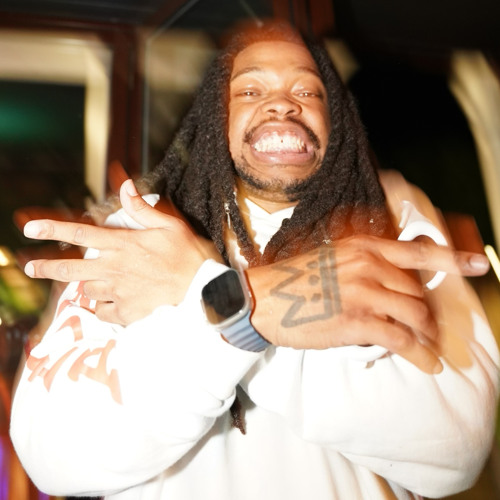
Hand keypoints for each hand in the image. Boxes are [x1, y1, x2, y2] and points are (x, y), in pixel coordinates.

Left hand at [23, 180, 221, 324]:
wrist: (203, 290)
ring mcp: (118, 292)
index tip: (30, 229)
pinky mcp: (127, 312)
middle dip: (46, 268)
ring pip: (88, 290)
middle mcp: (114, 268)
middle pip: (70, 269)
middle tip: (31, 269)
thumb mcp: (170, 225)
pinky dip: (103, 307)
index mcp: (123, 244)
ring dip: (89, 285)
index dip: (52, 229)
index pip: (80, 233)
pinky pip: (104, 312)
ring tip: (99, 282)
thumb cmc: (189, 255)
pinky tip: (111, 304)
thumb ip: (142, 209)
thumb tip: (125, 186)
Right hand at [247, 235, 488, 373]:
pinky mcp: (357, 321)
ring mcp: (364, 292)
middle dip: (427, 313)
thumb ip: (363, 263)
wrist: (262, 298)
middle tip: (426, 328)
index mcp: (364, 247)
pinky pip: (402, 339)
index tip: (480, 263)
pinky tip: (427, 363)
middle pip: (419, 291)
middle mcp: (369, 265)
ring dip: (427, 335)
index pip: (418, 251)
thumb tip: (390, 280)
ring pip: (417, 315)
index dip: (454, 257)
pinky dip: (420, 354)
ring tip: (428, 347)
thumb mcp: (331, 259)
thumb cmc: (293, 281)